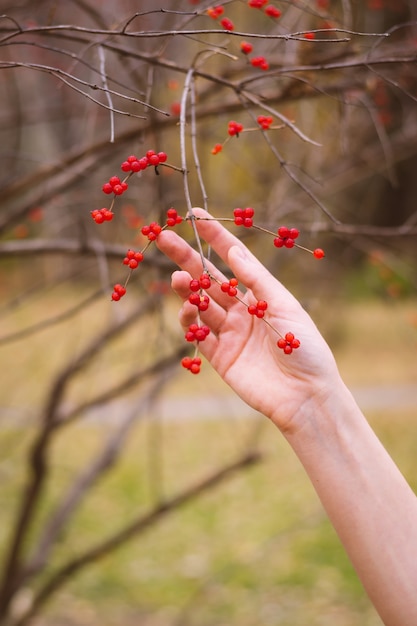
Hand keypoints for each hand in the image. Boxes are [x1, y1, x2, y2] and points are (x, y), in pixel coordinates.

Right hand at [157, 208, 340, 432]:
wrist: (306, 396)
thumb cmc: (305, 348)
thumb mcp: (284, 306)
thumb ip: (256, 280)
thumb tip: (234, 249)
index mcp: (259, 294)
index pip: (231, 259)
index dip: (214, 236)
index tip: (195, 214)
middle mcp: (241, 311)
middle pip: (208, 279)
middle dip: (186, 258)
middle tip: (165, 237)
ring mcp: (229, 333)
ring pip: (201, 305)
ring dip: (187, 290)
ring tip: (178, 278)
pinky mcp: (220, 357)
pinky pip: (199, 336)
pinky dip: (190, 322)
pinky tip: (187, 310)